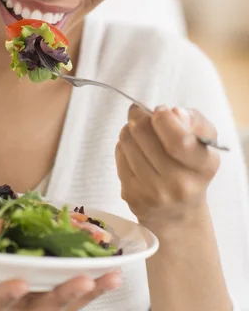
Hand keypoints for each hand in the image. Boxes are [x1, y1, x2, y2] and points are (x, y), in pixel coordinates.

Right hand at [0, 255, 120, 310]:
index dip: (3, 298)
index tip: (17, 283)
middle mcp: (10, 310)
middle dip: (59, 298)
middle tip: (81, 280)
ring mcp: (32, 306)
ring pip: (61, 307)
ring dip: (86, 293)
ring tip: (109, 277)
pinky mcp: (48, 298)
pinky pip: (73, 299)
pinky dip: (93, 288)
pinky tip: (113, 273)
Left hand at [115, 104, 219, 231]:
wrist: (178, 212)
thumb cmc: (191, 166)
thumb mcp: (204, 141)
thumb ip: (194, 121)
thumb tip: (173, 112)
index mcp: (203, 166)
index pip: (178, 139)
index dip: (163, 118)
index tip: (160, 111)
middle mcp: (180, 184)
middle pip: (143, 132)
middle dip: (139, 116)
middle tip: (142, 114)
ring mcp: (154, 193)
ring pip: (127, 141)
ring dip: (129, 129)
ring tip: (139, 132)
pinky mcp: (132, 196)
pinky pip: (119, 154)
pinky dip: (124, 146)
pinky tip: (135, 150)